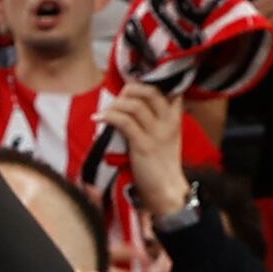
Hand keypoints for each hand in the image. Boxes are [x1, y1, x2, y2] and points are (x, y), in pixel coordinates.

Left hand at [103, 84, 194, 224]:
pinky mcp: (144, 145)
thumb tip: (130, 102)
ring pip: (135, 105)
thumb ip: (155, 119)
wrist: (166, 189)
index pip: (167, 89)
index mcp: (175, 117)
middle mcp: (169, 121)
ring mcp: (157, 133)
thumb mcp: (164, 136)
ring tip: (106, 111)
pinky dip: (108, 116)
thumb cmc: (160, 163)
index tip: (132, 85)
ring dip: (115, 104)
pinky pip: (124, 121)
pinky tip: (97, 118)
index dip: (148, 82)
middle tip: (118, 98)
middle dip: (129, 90)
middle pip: (150, 91)